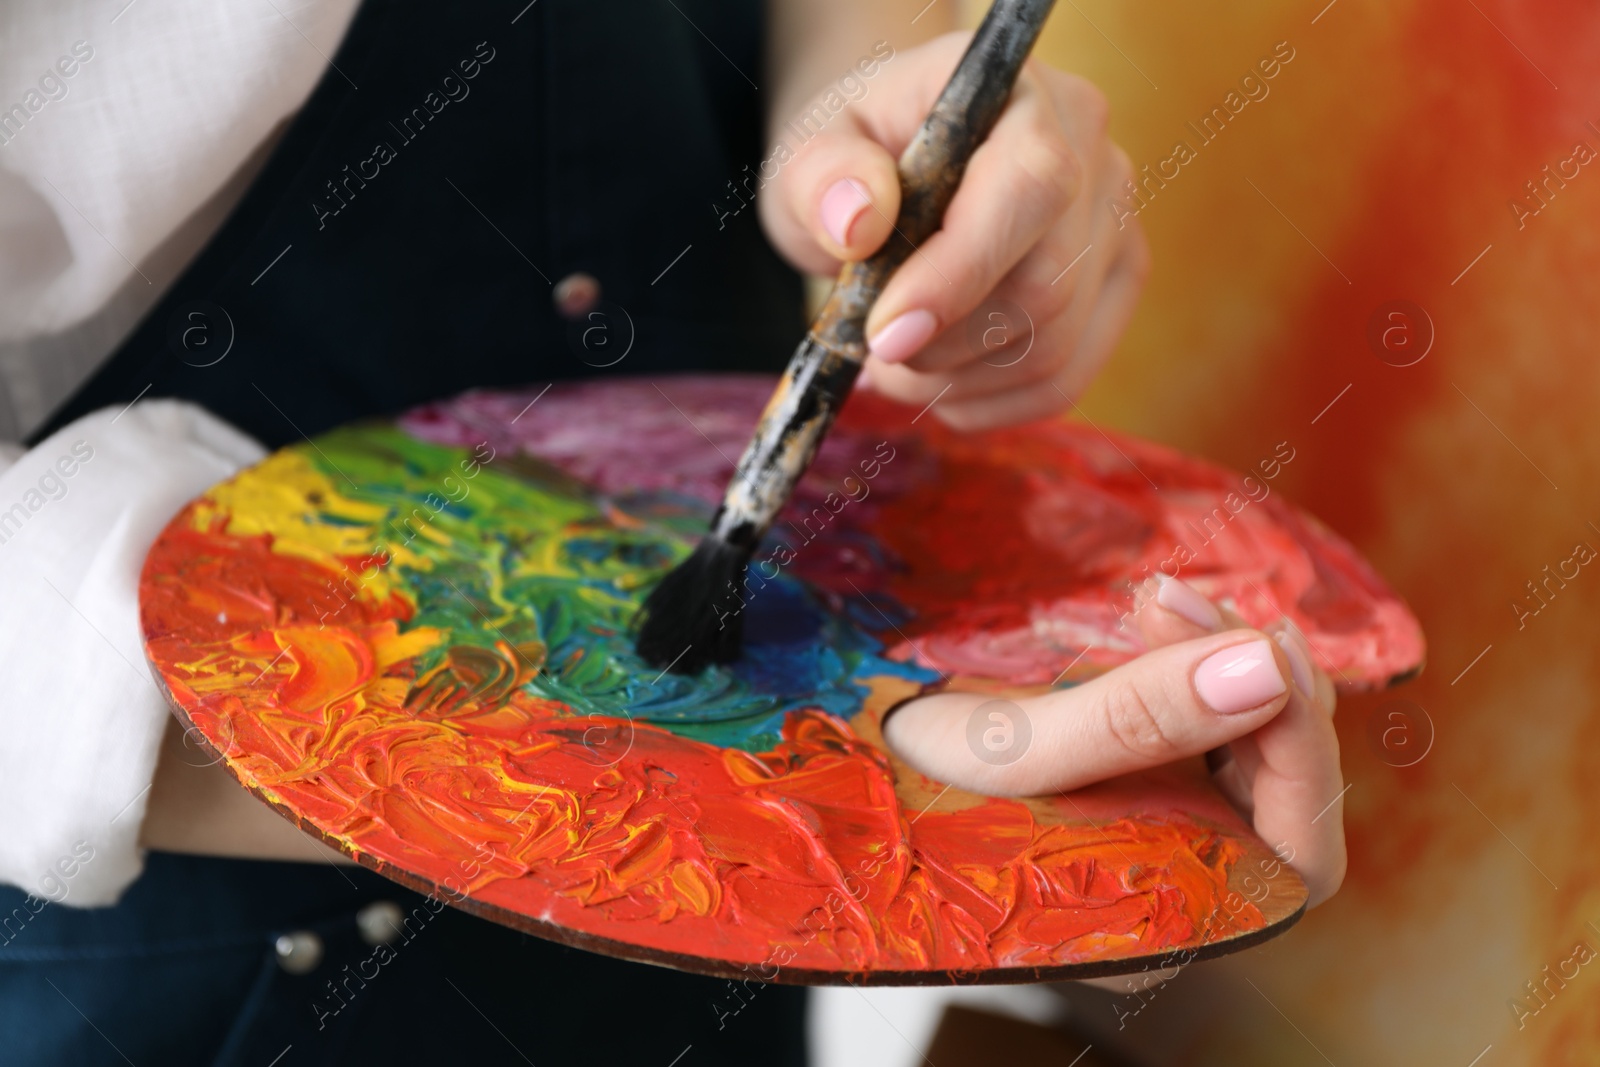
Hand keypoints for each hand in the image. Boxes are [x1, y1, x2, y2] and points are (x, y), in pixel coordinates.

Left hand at [760, 32, 1148, 430]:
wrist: (888, 175)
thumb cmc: (853, 161)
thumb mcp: (808, 154)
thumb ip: (823, 178)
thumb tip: (859, 222)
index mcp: (1021, 93)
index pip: (1030, 187)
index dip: (960, 273)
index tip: (883, 332)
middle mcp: (1093, 155)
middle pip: (1047, 288)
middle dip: (943, 344)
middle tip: (872, 348)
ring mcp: (1114, 227)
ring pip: (1055, 349)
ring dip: (955, 382)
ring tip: (891, 365)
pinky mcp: (1112, 290)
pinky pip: (1063, 380)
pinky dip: (986, 403)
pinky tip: (935, 381)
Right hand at [883, 575, 1345, 906]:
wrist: (840, 768)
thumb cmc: (902, 788)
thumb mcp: (1012, 752)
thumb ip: (1139, 717)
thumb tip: (1269, 662)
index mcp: (1163, 925)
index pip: (1299, 855)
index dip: (1300, 749)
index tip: (1262, 646)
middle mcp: (1182, 884)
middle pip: (1284, 791)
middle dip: (1257, 684)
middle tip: (1185, 604)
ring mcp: (1167, 823)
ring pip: (1247, 744)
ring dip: (1221, 660)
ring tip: (1159, 597)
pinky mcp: (1143, 767)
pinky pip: (1201, 717)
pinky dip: (1187, 659)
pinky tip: (1153, 611)